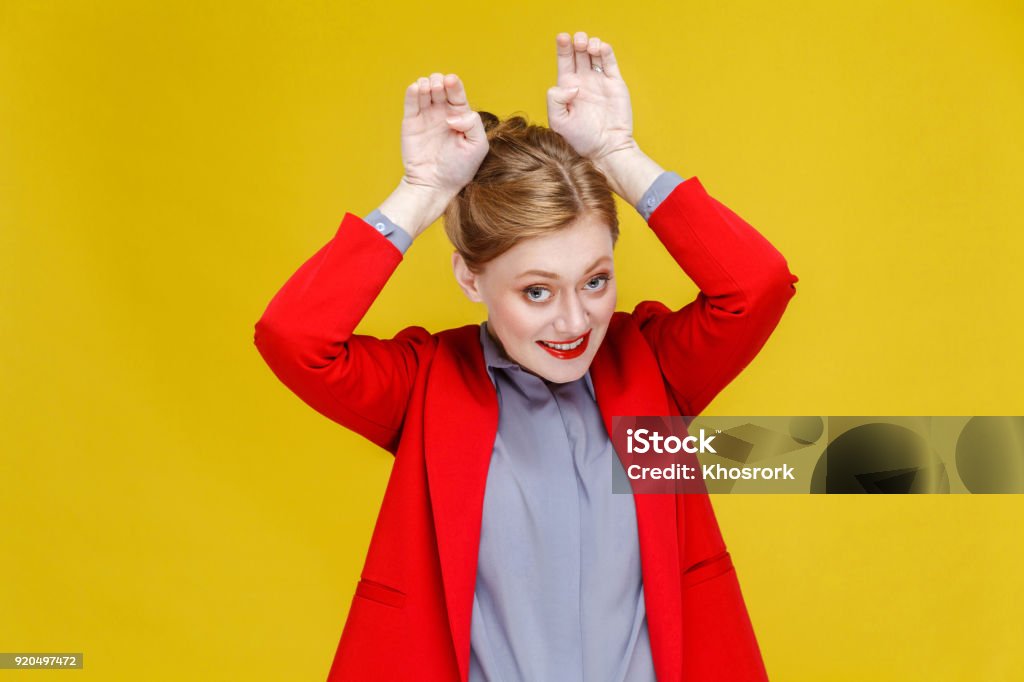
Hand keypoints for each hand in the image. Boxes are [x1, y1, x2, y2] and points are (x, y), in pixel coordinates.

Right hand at [400, 73, 488, 197]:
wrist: (434, 185)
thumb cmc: (459, 169)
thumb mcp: (477, 146)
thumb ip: (473, 124)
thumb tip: (452, 115)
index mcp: (460, 116)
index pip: (457, 93)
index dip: (454, 84)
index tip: (451, 81)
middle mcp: (443, 113)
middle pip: (440, 86)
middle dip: (439, 81)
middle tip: (438, 89)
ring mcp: (425, 116)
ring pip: (424, 89)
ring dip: (426, 83)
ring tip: (428, 90)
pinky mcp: (410, 122)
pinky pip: (410, 101)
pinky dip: (412, 91)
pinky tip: (416, 88)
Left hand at [546, 32, 636, 162]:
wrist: (606, 149)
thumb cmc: (581, 140)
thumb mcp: (559, 122)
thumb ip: (556, 100)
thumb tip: (573, 85)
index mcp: (567, 88)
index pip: (564, 61)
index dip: (562, 47)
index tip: (562, 37)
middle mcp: (583, 82)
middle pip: (578, 53)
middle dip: (577, 42)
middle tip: (578, 41)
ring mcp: (599, 81)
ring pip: (594, 54)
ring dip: (591, 44)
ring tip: (589, 46)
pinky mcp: (615, 83)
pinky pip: (610, 62)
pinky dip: (606, 51)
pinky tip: (601, 48)